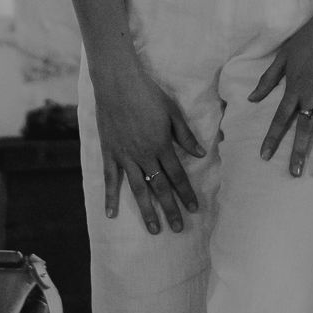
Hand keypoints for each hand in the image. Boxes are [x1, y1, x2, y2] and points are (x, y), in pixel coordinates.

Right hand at [89, 58, 203, 233]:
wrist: (117, 82)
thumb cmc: (148, 93)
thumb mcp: (172, 111)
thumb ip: (185, 135)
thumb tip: (202, 153)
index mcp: (161, 145)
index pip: (177, 175)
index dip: (186, 193)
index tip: (194, 209)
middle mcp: (144, 155)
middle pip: (160, 187)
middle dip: (170, 209)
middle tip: (178, 229)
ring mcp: (125, 156)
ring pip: (138, 189)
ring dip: (147, 211)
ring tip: (154, 230)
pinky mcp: (110, 152)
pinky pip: (110, 179)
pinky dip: (110, 197)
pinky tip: (111, 214)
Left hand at [249, 6, 312, 178]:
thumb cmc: (306, 40)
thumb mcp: (282, 58)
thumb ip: (267, 80)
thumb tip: (252, 99)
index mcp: (294, 89)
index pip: (280, 119)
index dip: (272, 139)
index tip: (264, 156)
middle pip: (304, 130)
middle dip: (298, 153)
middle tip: (294, 173)